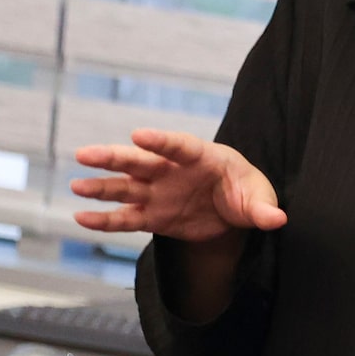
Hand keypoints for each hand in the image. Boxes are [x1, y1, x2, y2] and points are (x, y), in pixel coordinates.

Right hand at [68, 129, 284, 243]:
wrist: (233, 213)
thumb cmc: (247, 193)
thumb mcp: (259, 199)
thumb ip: (264, 208)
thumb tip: (277, 219)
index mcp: (201, 157)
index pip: (179, 146)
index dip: (160, 141)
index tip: (139, 135)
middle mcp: (171, 171)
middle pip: (139, 161)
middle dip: (113, 158)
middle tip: (85, 154)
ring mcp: (158, 193)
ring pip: (125, 187)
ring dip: (101, 187)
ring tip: (77, 185)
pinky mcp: (151, 216)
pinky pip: (125, 217)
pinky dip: (105, 219)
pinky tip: (82, 217)